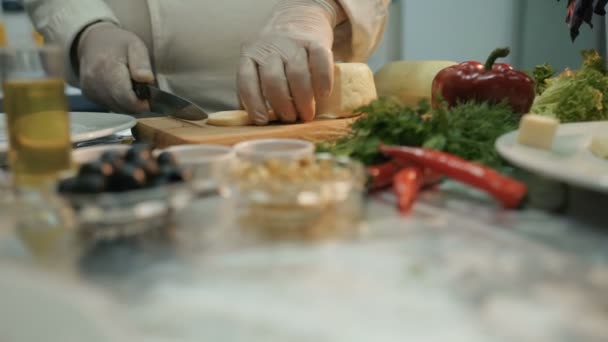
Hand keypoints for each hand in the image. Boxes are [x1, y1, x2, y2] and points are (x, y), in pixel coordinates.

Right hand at [77, 22, 153, 112]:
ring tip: (133, 90)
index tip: (150, 100)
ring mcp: (89, 88)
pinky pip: (108, 106)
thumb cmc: (118, 43)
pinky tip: (121, 90)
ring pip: (115, 108)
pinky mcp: (87, 94)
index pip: (125, 96)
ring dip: (128, 105)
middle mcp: (94, 80)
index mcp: (108, 67)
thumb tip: (147, 79)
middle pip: (121, 105)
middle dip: (136, 105)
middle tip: (144, 94)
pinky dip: (118, 102)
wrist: (92, 41)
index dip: (141, 104)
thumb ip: (142, 63)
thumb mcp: (135, 46)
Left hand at [238, 0, 345, 124]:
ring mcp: (293, 44)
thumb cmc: (277, 53)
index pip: (246, 80)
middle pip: (273, 81)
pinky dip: (323, 81)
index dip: (253, 103)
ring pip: (297, 74)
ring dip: (303, 99)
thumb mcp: (258, 64)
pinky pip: (320, 62)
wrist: (298, 16)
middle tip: (291, 119)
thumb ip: (256, 87)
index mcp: (250, 55)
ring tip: (307, 114)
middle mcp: (270, 49)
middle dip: (283, 105)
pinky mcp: (316, 41)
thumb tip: (257, 122)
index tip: (263, 120)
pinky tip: (323, 94)